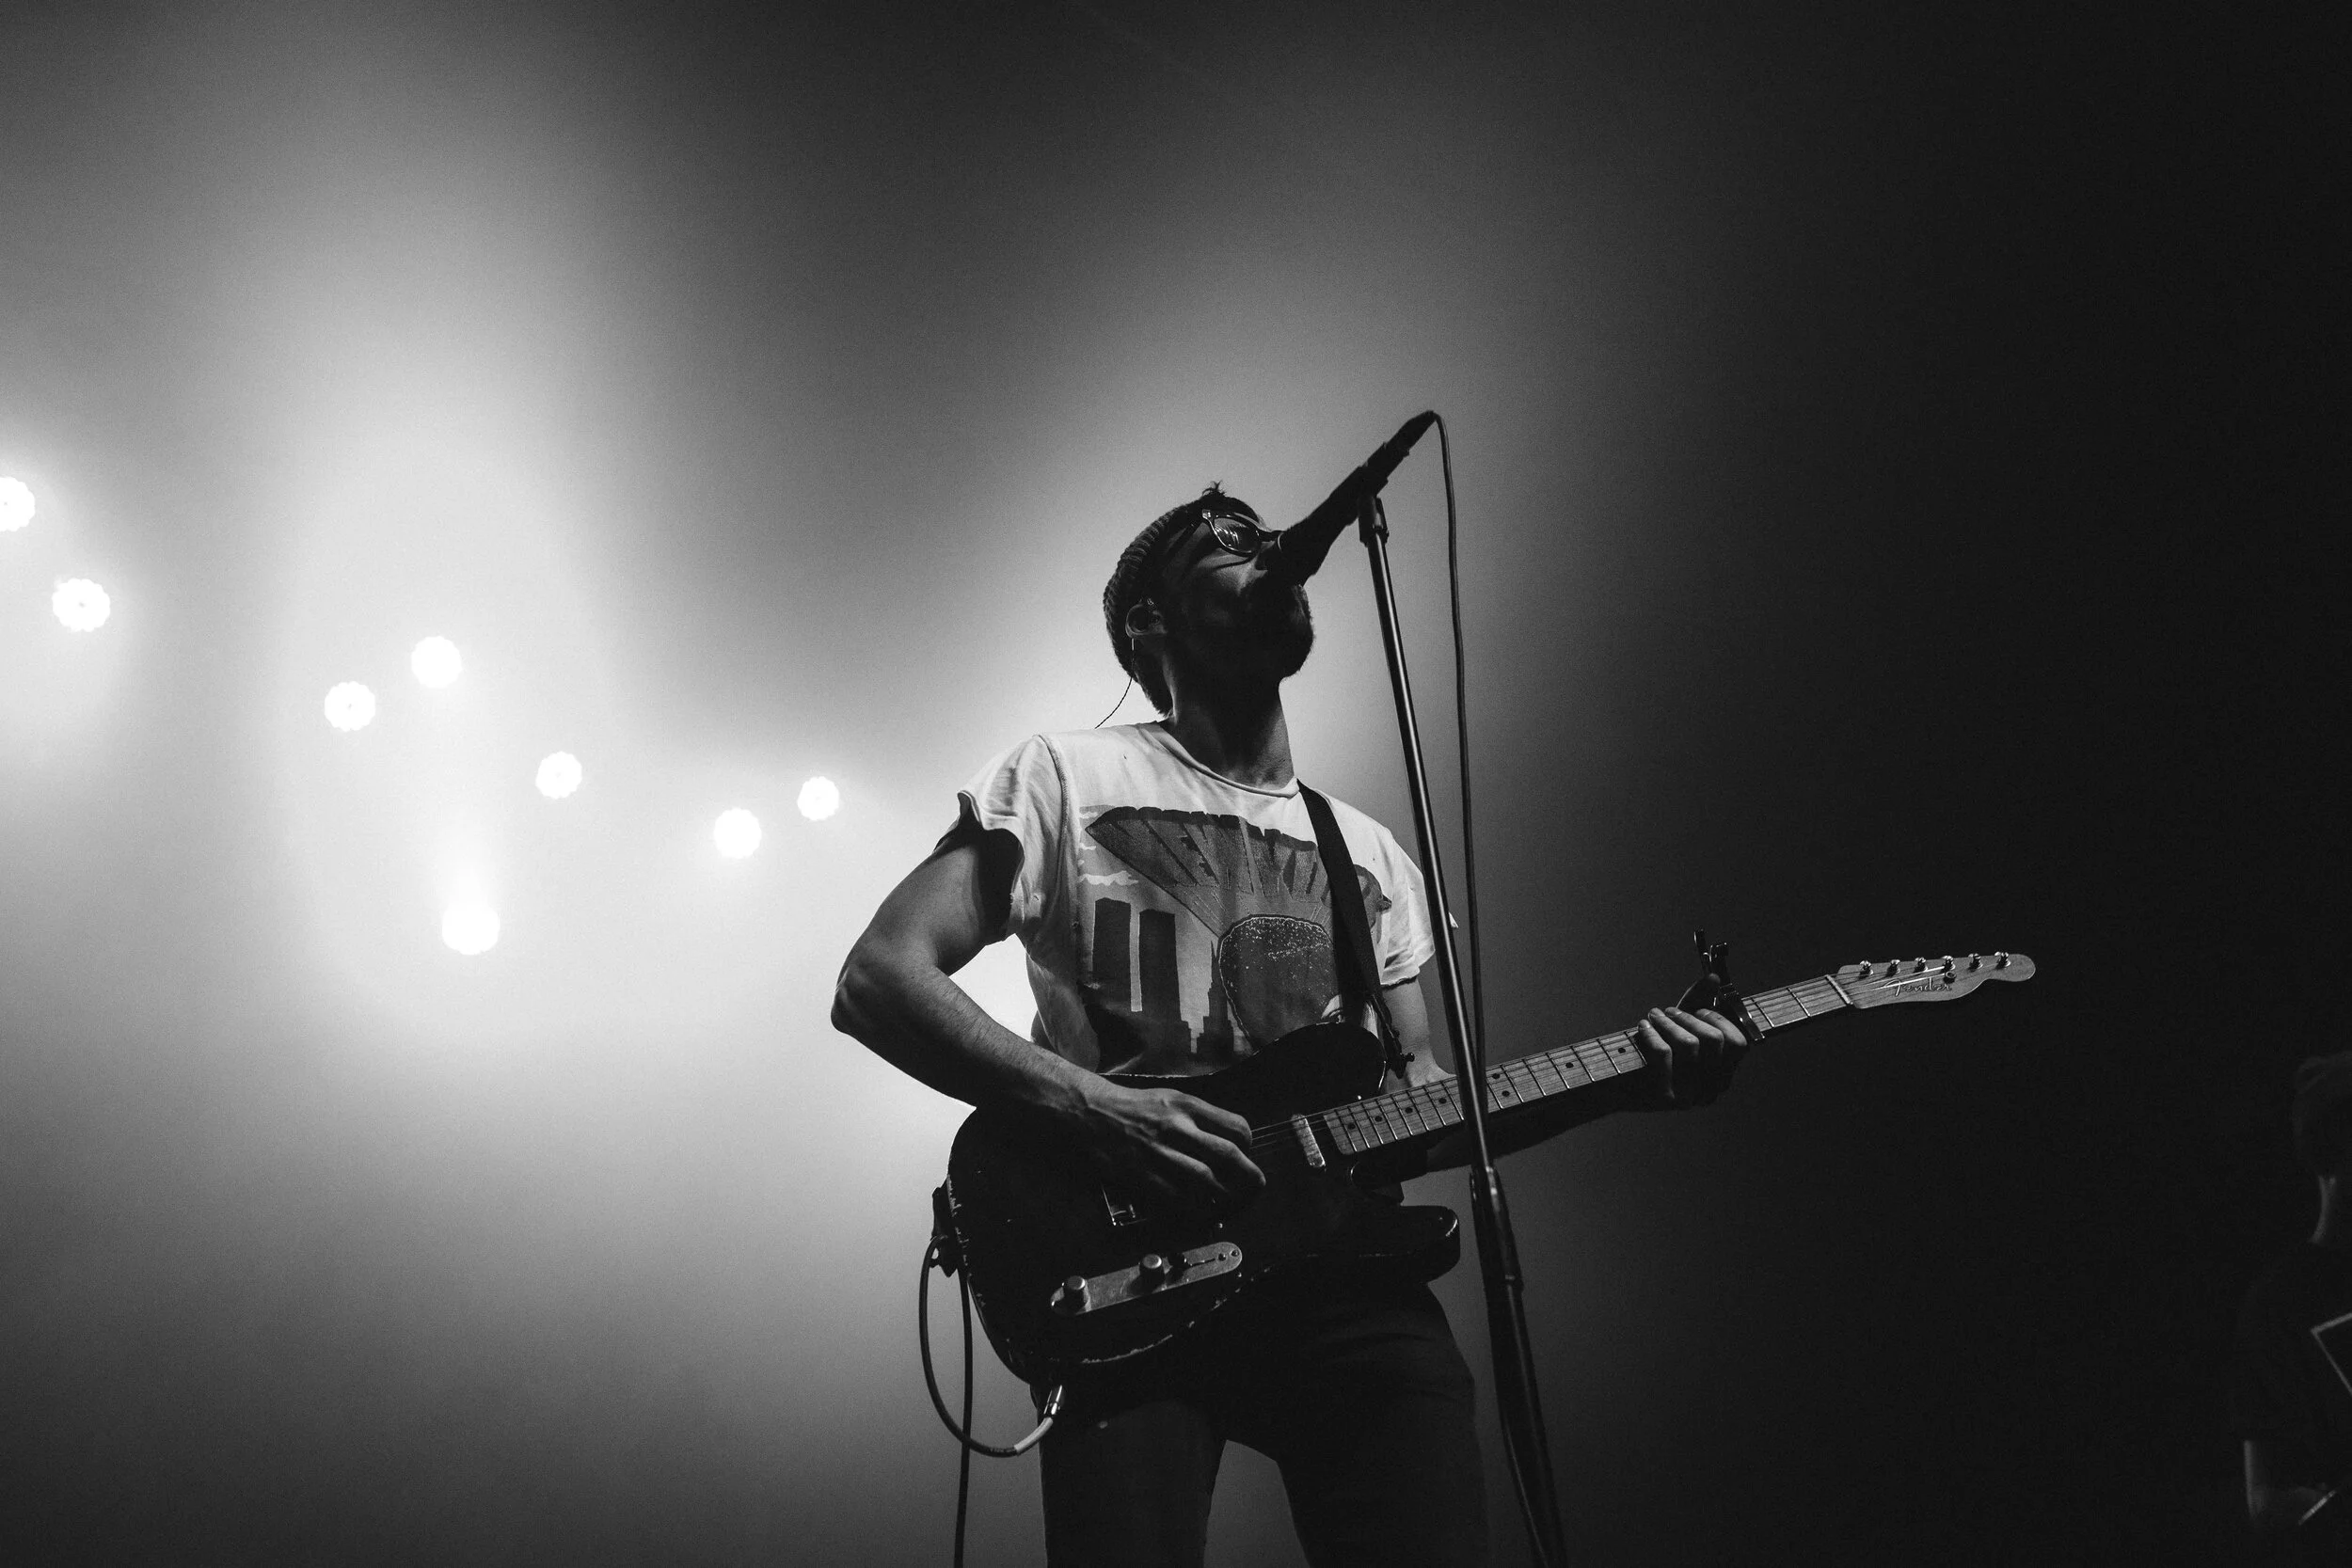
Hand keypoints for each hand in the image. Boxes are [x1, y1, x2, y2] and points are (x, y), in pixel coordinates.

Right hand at [1071, 1081, 1266, 1210]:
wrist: (1089, 1113)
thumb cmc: (1132, 1108)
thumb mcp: (1171, 1099)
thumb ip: (1201, 1118)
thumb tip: (1231, 1144)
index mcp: (1188, 1106)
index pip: (1236, 1128)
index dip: (1249, 1149)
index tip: (1244, 1159)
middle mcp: (1177, 1128)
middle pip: (1229, 1157)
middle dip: (1248, 1180)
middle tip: (1251, 1191)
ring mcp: (1159, 1153)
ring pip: (1206, 1182)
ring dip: (1223, 1200)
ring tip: (1227, 1206)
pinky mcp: (1142, 1176)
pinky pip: (1177, 1200)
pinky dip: (1194, 1210)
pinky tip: (1199, 1213)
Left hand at [1618, 1006, 1747, 1110]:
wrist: (1617, 1083)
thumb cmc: (1654, 1052)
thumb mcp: (1680, 1027)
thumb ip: (1699, 1002)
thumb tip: (1713, 978)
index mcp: (1721, 1077)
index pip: (1738, 1044)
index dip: (1719, 1021)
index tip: (1698, 1011)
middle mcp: (1711, 1091)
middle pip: (1714, 1040)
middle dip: (1688, 1018)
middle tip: (1669, 1011)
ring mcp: (1690, 1097)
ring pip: (1690, 1045)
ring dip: (1668, 1023)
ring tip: (1653, 1016)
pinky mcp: (1666, 1098)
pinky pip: (1665, 1054)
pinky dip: (1652, 1034)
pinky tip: (1643, 1027)